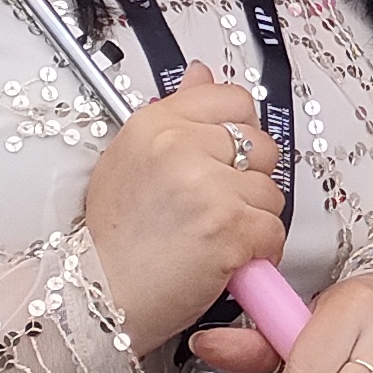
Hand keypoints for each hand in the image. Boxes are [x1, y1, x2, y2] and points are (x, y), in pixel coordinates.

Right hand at [80, 68, 288, 359]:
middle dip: (247, 180)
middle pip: (259, 145)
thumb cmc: (113, 241)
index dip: (238, 131)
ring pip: (270, 192)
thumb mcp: (129, 161)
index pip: (231, 99)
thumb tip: (201, 73)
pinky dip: (258, 253)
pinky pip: (274, 231)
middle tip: (211, 208)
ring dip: (251, 220)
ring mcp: (208, 186)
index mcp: (154, 124)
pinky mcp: (230, 227)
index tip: (226, 157)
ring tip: (210, 237)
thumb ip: (173, 114)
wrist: (98, 299)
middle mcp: (180, 147)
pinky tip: (224, 260)